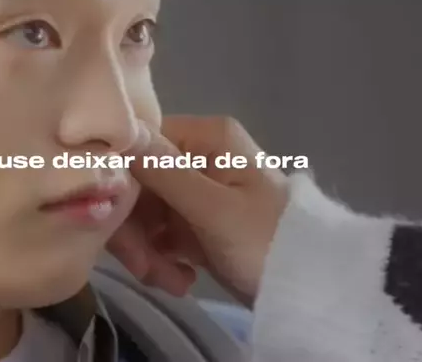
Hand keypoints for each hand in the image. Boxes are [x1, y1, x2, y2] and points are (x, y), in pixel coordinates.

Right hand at [107, 116, 288, 304]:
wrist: (310, 288)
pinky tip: (179, 279)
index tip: (111, 219)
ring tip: (172, 282)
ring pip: (146, 212)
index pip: (141, 145)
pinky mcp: (197, 220)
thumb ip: (165, 171)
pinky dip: (163, 257)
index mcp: (207, 138)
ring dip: (149, 250)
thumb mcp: (213, 209)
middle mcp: (200, 155)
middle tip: (145, 269)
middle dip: (136, 229)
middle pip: (140, 183)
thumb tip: (121, 133)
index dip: (120, 180)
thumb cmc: (265, 241)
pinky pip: (162, 232)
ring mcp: (198, 189)